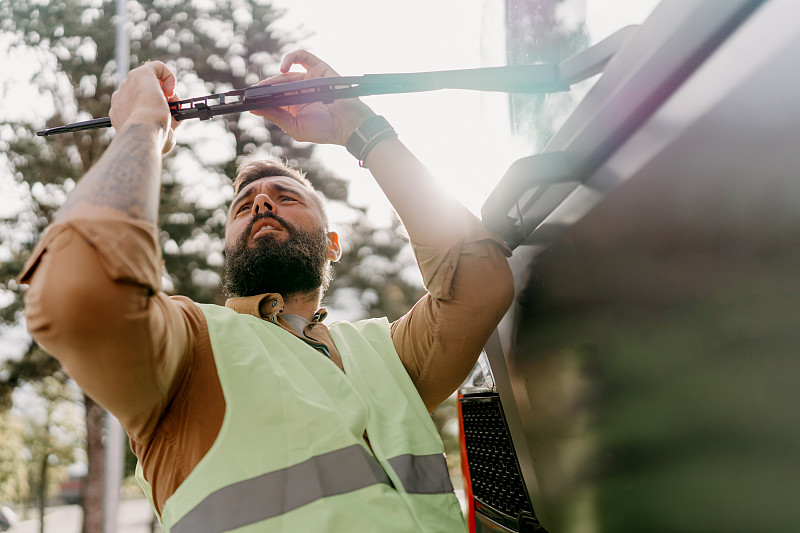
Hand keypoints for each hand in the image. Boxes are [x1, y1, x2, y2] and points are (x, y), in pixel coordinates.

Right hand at [109, 61, 180, 153]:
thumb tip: (176, 113)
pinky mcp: (140, 74)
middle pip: (145, 91)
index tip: (161, 115)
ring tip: (170, 105)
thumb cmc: (152, 138)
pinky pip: (157, 67)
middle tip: (169, 111)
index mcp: (120, 110)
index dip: (153, 106)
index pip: (138, 101)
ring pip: (152, 81)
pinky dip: (169, 76)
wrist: (144, 133)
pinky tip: (171, 90)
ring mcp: (128, 84)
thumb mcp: (159, 132)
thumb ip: (165, 121)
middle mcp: (121, 95)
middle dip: (160, 99)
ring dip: (165, 92)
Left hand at [251, 50, 374, 145]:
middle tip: (254, 92)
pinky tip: (283, 69)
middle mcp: (301, 91)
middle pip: (277, 84)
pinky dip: (291, 58)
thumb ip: (275, 115)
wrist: (348, 125)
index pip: (273, 97)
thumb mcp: (294, 126)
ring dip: (275, 79)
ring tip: (267, 87)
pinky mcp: (319, 68)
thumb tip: (253, 108)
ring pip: (287, 74)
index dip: (261, 95)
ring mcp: (310, 79)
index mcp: (294, 106)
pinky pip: (303, 56)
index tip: (248, 97)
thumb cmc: (324, 130)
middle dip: (265, 87)